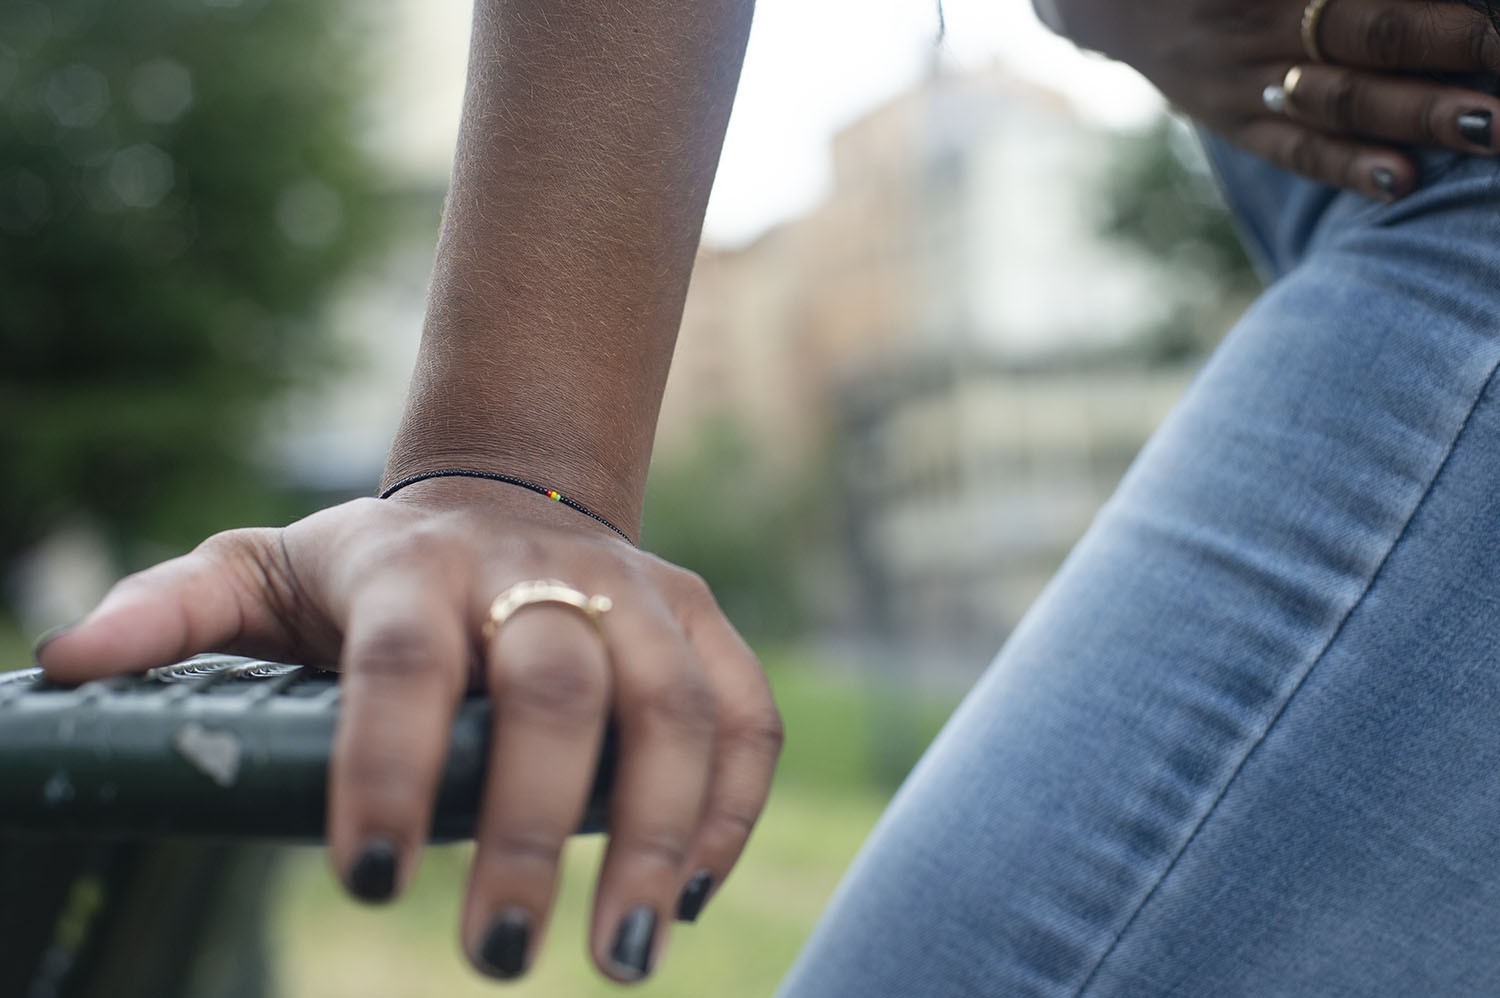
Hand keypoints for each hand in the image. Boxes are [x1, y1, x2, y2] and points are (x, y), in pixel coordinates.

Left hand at [34, 477, 782, 983]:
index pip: (400, 664)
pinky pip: (747, 712)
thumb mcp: (265, 568)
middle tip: (502, 956)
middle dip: (535, 833)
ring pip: (676, 708)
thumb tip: (61, 661)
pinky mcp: (701, 620)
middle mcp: (539, 573)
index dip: (389, 768)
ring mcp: (637, 590)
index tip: (373, 884)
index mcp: (415, 569)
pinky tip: (690, 888)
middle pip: (559, 694)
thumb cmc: (378, 568)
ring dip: (663, 833)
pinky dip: (735, 803)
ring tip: (622, 955)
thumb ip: (173, 609)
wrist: (511, 495)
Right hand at [1052, 0, 1499, 198]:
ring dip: (1422, 114)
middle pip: (1376, 35)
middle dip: (1460, 52)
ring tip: (1492, 130)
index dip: (1449, 10)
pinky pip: (1291, 147)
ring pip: (1344, 98)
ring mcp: (1245, 76)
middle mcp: (1264, 18)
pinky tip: (1400, 180)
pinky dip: (1345, 164)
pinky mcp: (1230, 119)